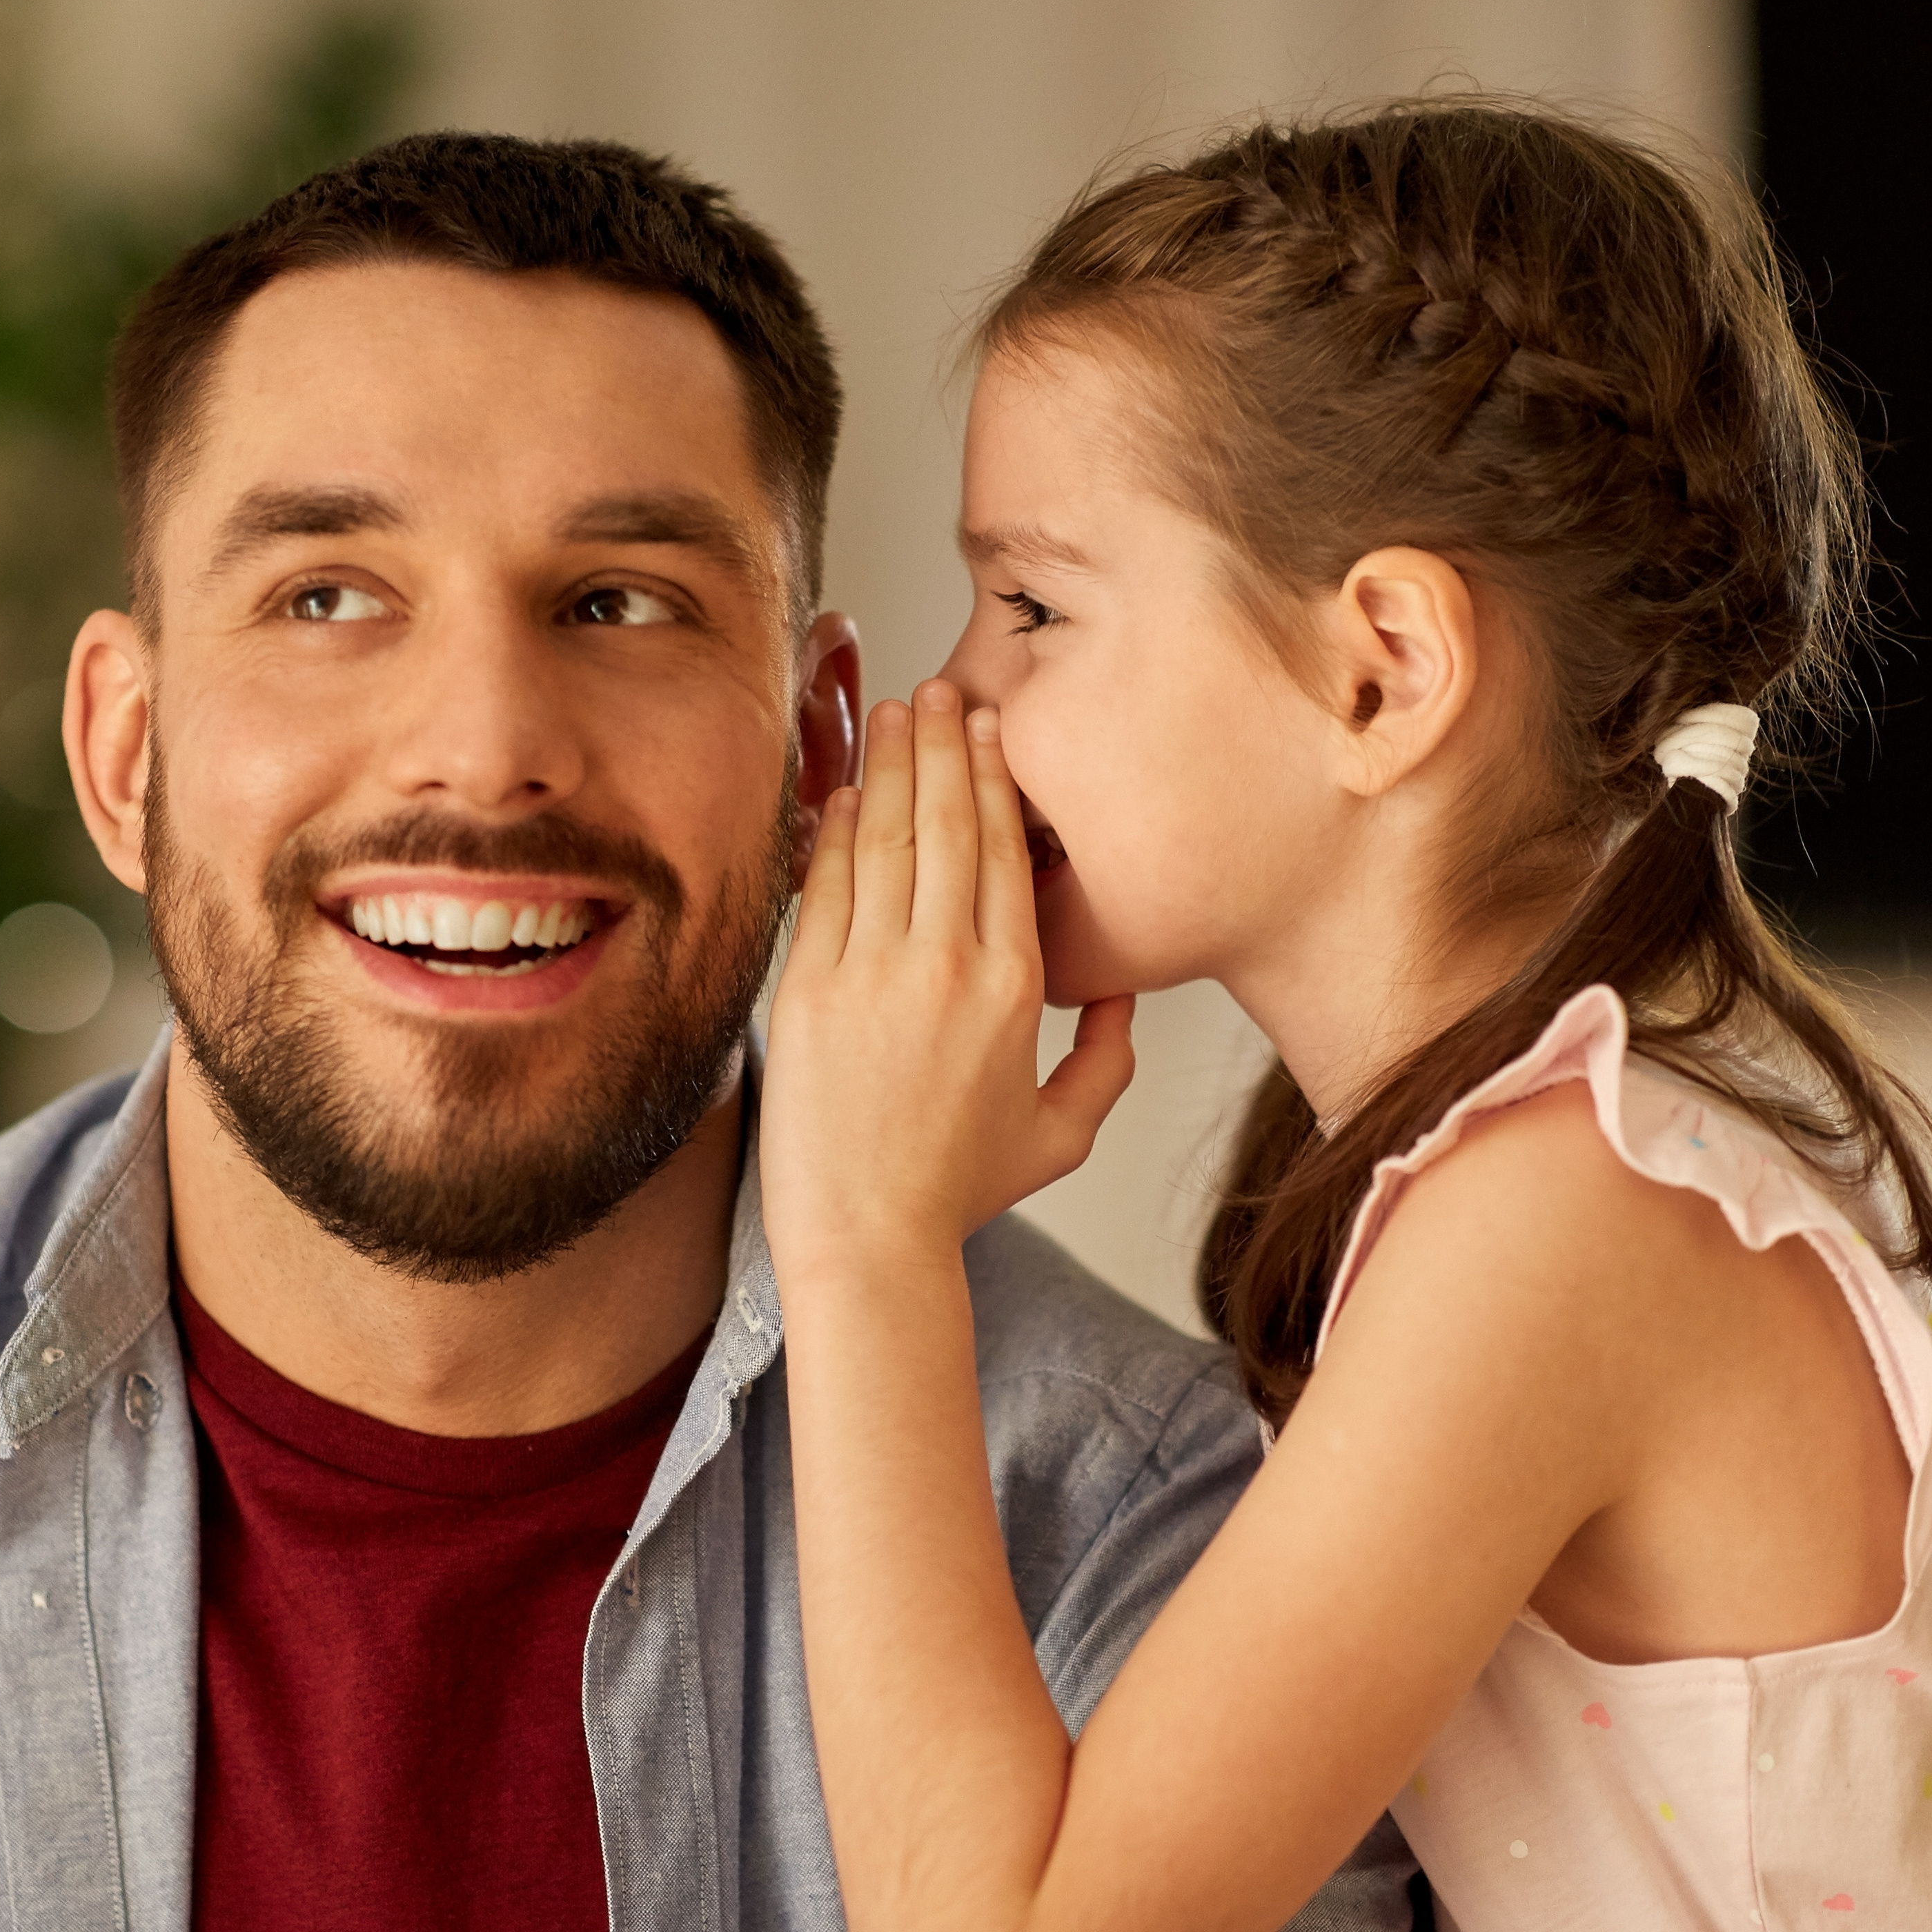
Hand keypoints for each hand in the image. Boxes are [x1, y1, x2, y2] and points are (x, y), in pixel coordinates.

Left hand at [764, 681, 1134, 1277]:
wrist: (868, 1240)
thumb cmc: (957, 1194)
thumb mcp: (1061, 1135)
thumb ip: (1105, 1062)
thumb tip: (1121, 1000)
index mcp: (1014, 988)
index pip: (1004, 853)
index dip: (993, 778)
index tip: (986, 728)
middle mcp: (947, 967)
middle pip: (948, 824)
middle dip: (942, 745)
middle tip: (937, 691)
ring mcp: (874, 973)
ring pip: (885, 839)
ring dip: (887, 766)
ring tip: (890, 713)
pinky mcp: (811, 990)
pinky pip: (825, 886)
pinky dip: (831, 830)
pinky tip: (839, 790)